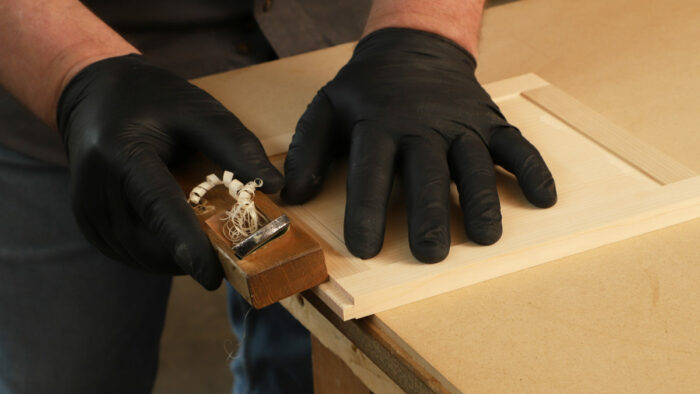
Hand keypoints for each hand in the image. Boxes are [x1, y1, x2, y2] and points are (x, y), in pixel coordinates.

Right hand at [57, 55, 282, 288]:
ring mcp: (85, 208)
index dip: (186, 245)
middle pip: (148, 241)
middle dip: (190, 255)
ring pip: (139, 255)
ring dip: (176, 257)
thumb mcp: (201, 112)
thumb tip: (278, 188)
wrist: (96, 95)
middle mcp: (94, 185)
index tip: (212, 277)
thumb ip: (237, 148)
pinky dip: (158, 253)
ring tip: (206, 240)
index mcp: (121, 151)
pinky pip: (129, 252)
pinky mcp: (86, 222)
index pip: (157, 207)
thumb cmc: (156, 100)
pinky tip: (179, 236)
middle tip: (229, 253)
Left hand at [282, 28, 555, 262]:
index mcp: (378, 124)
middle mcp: (422, 125)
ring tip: (486, 237)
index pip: (371, 171)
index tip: (366, 248)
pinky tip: (542, 199)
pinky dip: (533, 169)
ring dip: (482, 199)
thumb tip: (292, 196)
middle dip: (430, 215)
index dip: (366, 210)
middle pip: (427, 173)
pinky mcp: (489, 120)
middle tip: (430, 254)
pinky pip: (516, 144)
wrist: (413, 47)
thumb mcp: (327, 108)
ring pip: (474, 163)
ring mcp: (460, 122)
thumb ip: (308, 149)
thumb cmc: (367, 89)